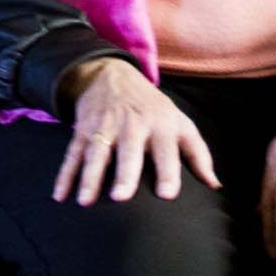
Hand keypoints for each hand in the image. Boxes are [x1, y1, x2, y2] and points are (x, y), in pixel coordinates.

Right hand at [52, 58, 219, 206]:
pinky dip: (65, 174)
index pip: (166, 150)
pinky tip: (60, 195)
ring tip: (85, 200)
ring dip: (89, 176)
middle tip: (120, 197)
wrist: (112, 75)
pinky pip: (72, 153)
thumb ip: (198, 154)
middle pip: (128, 150)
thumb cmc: (153, 108)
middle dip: (124, 173)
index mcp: (159, 125)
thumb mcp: (179, 122)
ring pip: (96, 152)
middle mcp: (131, 125)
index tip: (167, 195)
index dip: (168, 172)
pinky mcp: (83, 131)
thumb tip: (214, 186)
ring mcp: (104, 127)